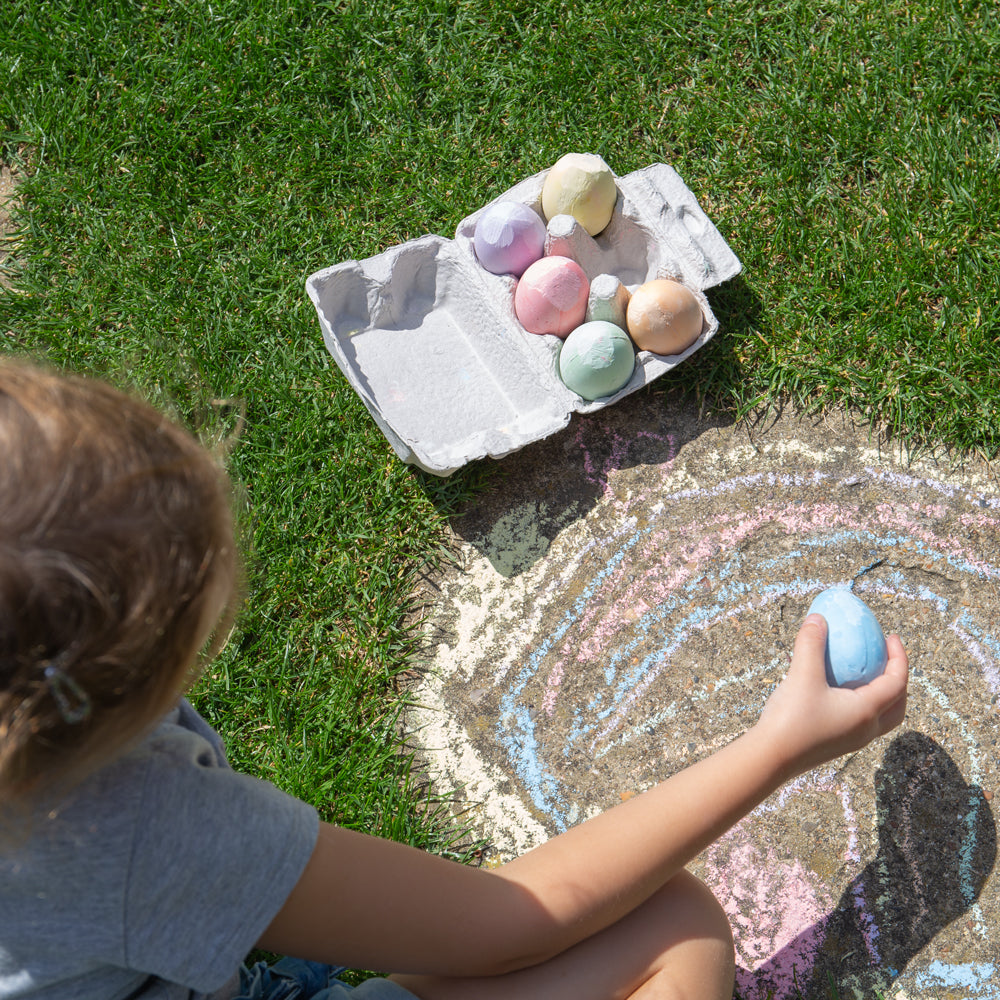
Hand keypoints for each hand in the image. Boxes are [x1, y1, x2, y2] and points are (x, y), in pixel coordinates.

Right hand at [754, 613, 908, 779]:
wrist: (771, 757)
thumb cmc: (790, 718)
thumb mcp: (801, 675)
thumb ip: (811, 644)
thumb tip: (818, 618)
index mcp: (866, 712)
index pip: (897, 682)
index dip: (899, 657)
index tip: (891, 637)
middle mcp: (866, 729)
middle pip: (898, 705)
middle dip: (898, 680)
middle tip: (886, 658)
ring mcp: (853, 739)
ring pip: (883, 717)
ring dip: (883, 694)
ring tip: (866, 675)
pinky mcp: (838, 744)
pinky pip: (863, 721)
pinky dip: (863, 703)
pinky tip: (838, 691)